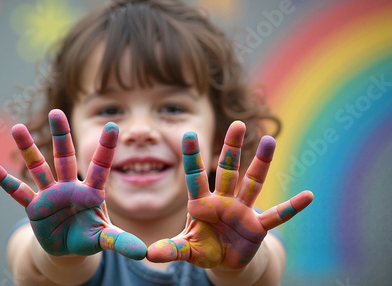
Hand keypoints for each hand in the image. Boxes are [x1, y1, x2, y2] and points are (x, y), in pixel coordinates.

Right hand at [0, 109, 145, 258]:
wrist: (68, 248)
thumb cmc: (89, 236)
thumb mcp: (104, 239)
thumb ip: (120, 242)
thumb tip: (144, 253)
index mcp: (91, 191)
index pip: (101, 166)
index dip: (107, 147)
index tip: (114, 125)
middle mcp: (70, 187)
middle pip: (66, 157)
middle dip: (62, 136)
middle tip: (57, 111)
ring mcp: (50, 195)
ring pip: (39, 168)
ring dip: (28, 150)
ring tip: (17, 128)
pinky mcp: (35, 208)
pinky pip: (18, 192)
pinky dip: (5, 181)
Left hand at [146, 121, 312, 268]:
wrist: (225, 260)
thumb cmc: (203, 247)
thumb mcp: (186, 250)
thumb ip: (171, 250)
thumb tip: (150, 254)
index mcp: (202, 203)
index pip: (195, 176)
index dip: (193, 157)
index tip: (188, 133)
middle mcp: (224, 201)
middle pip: (228, 170)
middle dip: (231, 148)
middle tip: (237, 123)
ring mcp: (243, 211)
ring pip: (253, 183)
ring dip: (261, 164)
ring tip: (271, 140)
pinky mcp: (258, 228)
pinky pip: (277, 216)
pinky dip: (291, 208)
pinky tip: (308, 196)